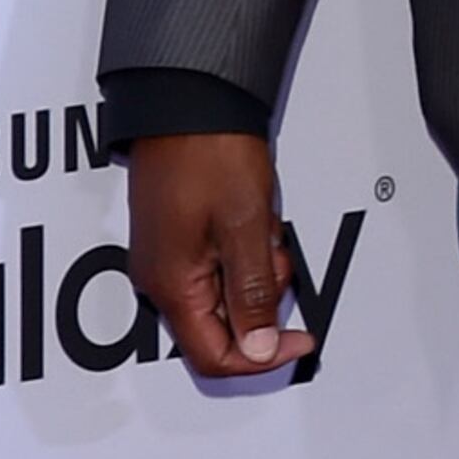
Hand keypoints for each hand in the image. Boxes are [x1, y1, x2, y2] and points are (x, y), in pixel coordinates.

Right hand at [129, 129, 297, 377]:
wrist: (185, 101)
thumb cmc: (208, 154)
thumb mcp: (245, 230)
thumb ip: (253, 296)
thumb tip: (260, 350)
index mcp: (171, 285)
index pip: (215, 357)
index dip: (263, 357)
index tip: (300, 338)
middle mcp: (158, 279)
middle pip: (219, 328)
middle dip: (261, 301)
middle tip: (277, 256)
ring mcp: (163, 259)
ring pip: (221, 297)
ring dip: (254, 273)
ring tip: (262, 227)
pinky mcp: (173, 239)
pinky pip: (215, 268)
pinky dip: (242, 253)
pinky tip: (249, 220)